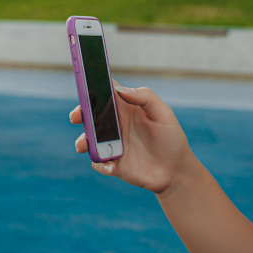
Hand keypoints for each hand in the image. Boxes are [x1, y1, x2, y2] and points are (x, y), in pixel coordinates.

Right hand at [69, 81, 193, 193]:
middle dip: (79, 114)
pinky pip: (98, 163)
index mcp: (125, 109)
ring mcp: (112, 145)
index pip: (105, 93)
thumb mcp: (163, 114)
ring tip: (84, 145)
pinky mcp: (113, 164)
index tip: (82, 82)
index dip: (92, 85)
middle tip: (77, 117)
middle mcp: (115, 125)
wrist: (176, 171)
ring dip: (82, 141)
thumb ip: (145, 97)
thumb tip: (120, 89)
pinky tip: (112, 166)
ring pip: (88, 140)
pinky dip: (100, 164)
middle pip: (90, 115)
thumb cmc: (171, 138)